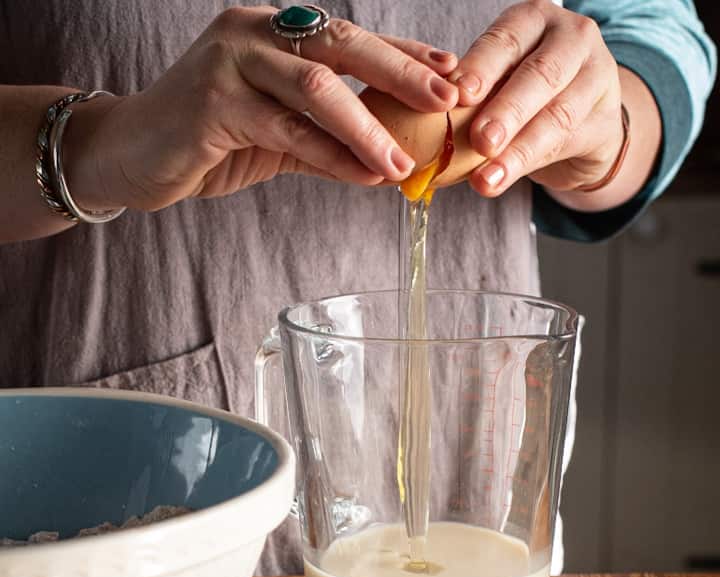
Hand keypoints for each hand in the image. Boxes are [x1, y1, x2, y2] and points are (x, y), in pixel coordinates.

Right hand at [66, 6, 458, 210]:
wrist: (132, 154)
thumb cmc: (209, 139)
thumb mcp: (277, 133)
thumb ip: (325, 136)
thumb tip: (387, 158)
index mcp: (273, 30)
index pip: (350, 39)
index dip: (404, 55)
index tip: (451, 76)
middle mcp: (253, 30)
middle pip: (342, 45)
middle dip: (401, 73)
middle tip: (447, 100)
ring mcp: (230, 60)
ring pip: (316, 88)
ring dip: (368, 127)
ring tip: (403, 163)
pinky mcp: (212, 101)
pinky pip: (286, 131)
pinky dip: (330, 156)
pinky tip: (362, 175)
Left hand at [448, 0, 623, 196]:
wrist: (582, 122)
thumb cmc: (525, 96)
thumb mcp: (496, 83)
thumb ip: (472, 95)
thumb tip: (427, 120)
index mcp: (533, 20)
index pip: (506, 39)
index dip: (481, 67)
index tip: (458, 94)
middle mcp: (571, 39)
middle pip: (539, 75)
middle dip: (506, 111)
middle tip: (479, 140)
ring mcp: (596, 76)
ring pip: (556, 115)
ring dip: (516, 150)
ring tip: (485, 179)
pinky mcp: (605, 120)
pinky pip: (564, 144)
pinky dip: (527, 165)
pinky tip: (500, 180)